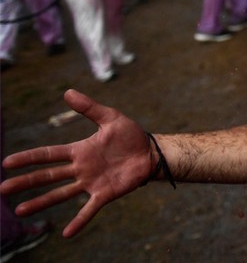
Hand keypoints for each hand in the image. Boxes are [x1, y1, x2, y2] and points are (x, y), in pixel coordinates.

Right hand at [0, 89, 151, 237]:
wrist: (151, 152)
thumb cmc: (130, 136)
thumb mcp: (111, 118)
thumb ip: (89, 108)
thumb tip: (67, 92)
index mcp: (79, 150)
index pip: (48, 154)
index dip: (28, 158)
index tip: (6, 162)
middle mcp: (80, 168)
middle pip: (48, 176)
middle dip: (26, 182)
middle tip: (3, 189)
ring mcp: (91, 182)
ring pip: (61, 194)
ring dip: (41, 202)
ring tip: (20, 210)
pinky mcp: (105, 193)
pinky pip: (89, 209)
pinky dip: (78, 221)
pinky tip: (65, 233)